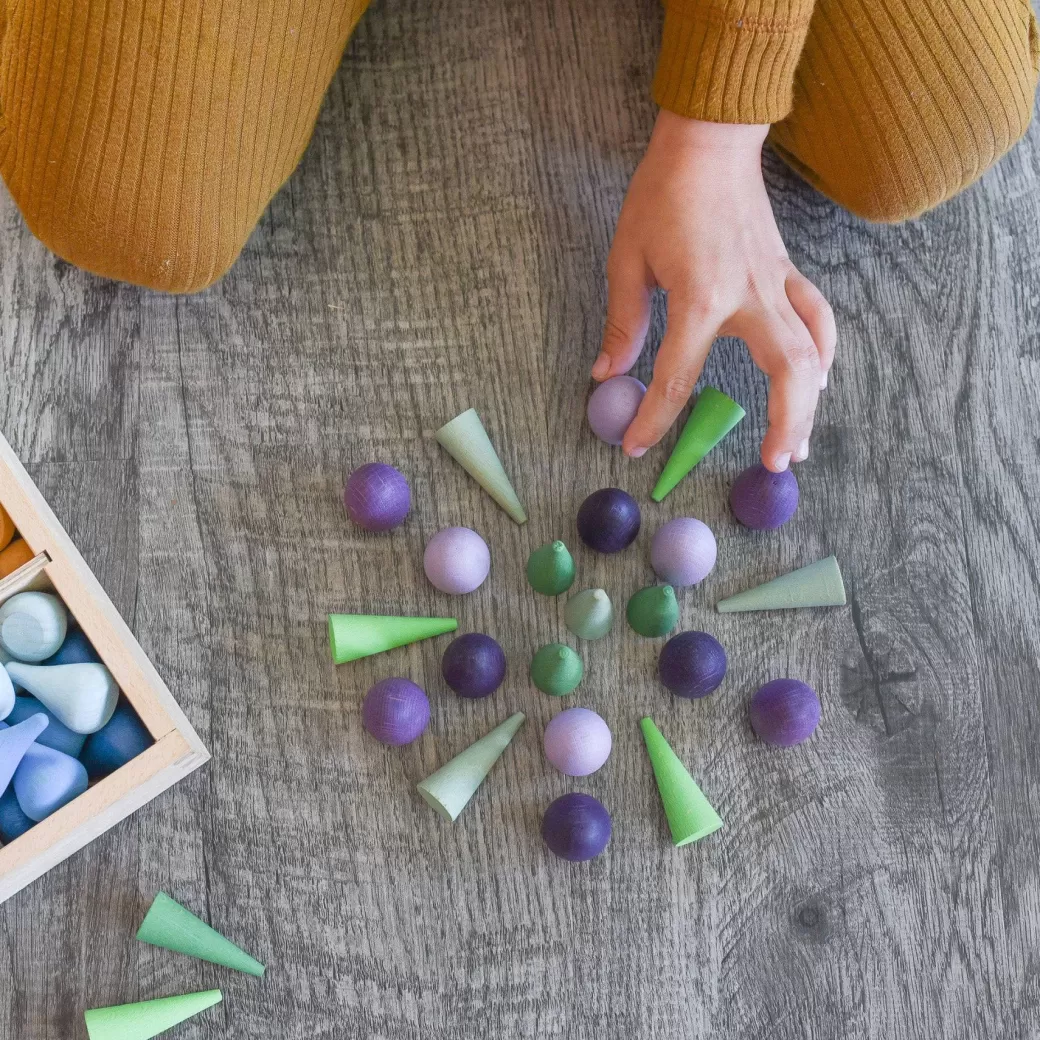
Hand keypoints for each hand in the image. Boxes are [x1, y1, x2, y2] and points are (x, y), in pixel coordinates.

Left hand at [592, 111, 834, 470]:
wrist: (710, 141)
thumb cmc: (663, 194)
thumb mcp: (628, 259)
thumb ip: (623, 322)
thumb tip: (607, 373)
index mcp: (700, 297)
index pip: (678, 375)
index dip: (656, 417)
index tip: (637, 446)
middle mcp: (749, 297)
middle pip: (784, 372)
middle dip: (783, 425)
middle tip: (770, 464)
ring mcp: (776, 284)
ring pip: (812, 351)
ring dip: (810, 402)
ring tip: (799, 444)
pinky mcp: (787, 272)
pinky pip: (817, 318)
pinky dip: (822, 353)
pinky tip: (818, 380)